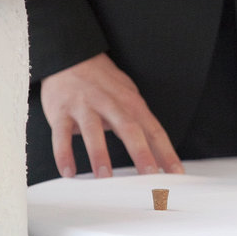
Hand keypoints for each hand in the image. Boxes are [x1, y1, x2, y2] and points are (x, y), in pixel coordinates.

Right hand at [41, 53, 184, 177]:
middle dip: (141, 152)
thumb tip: (159, 156)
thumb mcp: (127, 98)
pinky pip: (61, 134)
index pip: (153, 130)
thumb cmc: (103, 84)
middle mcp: (110, 103)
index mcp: (131, 103)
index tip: (176, 173)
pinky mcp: (61, 111)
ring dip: (99, 154)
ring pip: (94, 131)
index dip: (166, 152)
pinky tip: (68, 171)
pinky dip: (64, 153)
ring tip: (104, 176)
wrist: (70, 58)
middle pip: (129, 128)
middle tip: (149, 175)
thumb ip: (141, 126)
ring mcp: (85, 106)